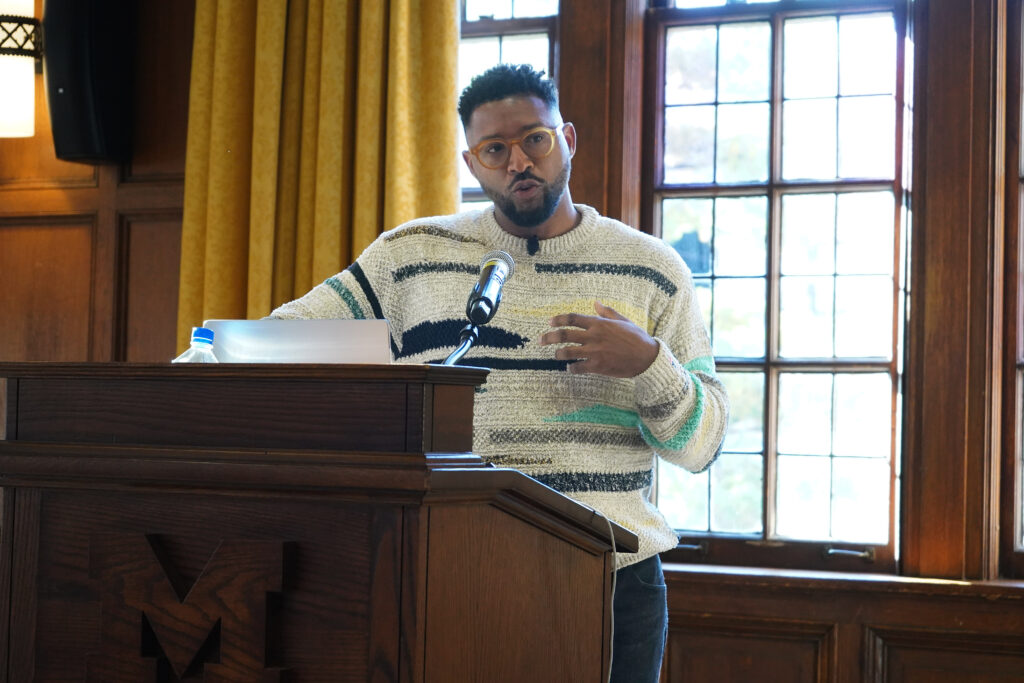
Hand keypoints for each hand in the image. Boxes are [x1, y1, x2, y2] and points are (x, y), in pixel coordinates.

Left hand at [540, 301, 658, 376]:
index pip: (573, 318)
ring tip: (555, 355)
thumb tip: (595, 302)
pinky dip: (571, 368)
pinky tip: (570, 368)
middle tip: (540, 340)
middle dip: (549, 337)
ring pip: (567, 352)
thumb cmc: (637, 338)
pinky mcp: (598, 366)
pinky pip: (577, 367)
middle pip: (564, 334)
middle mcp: (594, 336)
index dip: (558, 319)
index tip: (549, 322)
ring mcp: (595, 351)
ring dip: (558, 353)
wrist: (647, 357)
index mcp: (599, 323)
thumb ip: (607, 312)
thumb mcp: (623, 321)